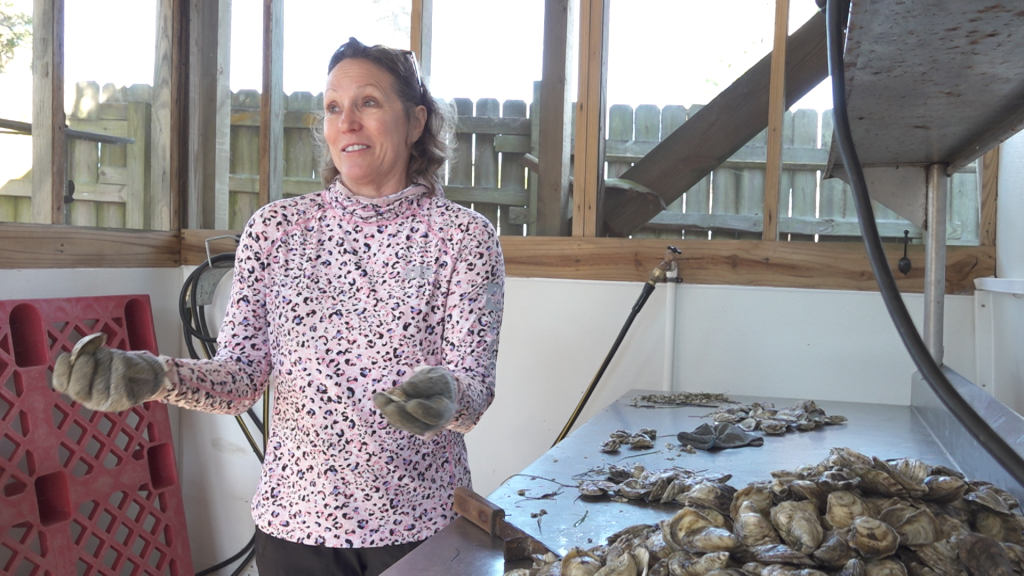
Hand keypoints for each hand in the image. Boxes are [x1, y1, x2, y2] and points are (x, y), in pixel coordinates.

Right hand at [52, 332, 167, 411]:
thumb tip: (83, 350)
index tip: (70, 355)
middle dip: (82, 369)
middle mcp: (90, 400)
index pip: (60, 384)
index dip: (62, 368)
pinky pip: (118, 384)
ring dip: (104, 363)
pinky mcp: (123, 402)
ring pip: (99, 385)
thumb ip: (88, 353)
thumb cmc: (118, 364)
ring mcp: (106, 403)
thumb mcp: (100, 355)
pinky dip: (118, 367)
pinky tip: (121, 360)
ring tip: (112, 356)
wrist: (147, 373)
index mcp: (78, 387)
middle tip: (90, 357)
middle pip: (77, 390)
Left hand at [373, 366, 455, 435]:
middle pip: (416, 426)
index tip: (411, 404)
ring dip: (388, 410)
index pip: (435, 415)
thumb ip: (424, 384)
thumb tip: (405, 390)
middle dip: (400, 416)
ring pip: (402, 424)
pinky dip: (385, 408)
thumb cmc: (438, 383)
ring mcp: (416, 426)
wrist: (435, 389)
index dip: (423, 412)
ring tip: (379, 396)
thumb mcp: (437, 376)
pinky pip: (393, 419)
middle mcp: (431, 424)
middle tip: (390, 404)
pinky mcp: (403, 423)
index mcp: (443, 411)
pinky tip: (380, 397)